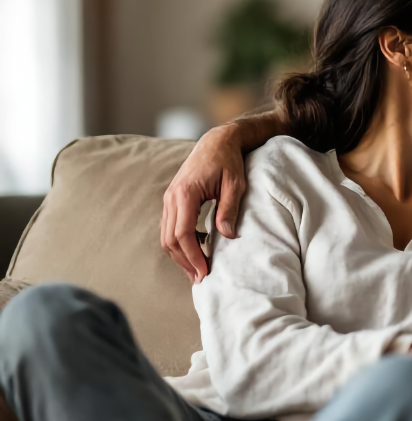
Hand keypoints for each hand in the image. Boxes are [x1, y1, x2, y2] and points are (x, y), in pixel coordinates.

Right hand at [161, 125, 245, 283]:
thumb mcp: (235, 184)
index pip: (183, 233)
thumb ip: (229, 209)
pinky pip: (170, 227)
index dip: (192, 255)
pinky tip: (195, 251)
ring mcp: (169, 198)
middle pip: (170, 239)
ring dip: (180, 255)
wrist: (217, 141)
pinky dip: (179, 243)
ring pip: (166, 235)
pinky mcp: (172, 199)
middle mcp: (172, 197)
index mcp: (186, 193)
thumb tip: (228, 236)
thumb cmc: (228, 161)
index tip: (205, 271)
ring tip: (197, 270)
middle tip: (200, 278)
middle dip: (184, 261)